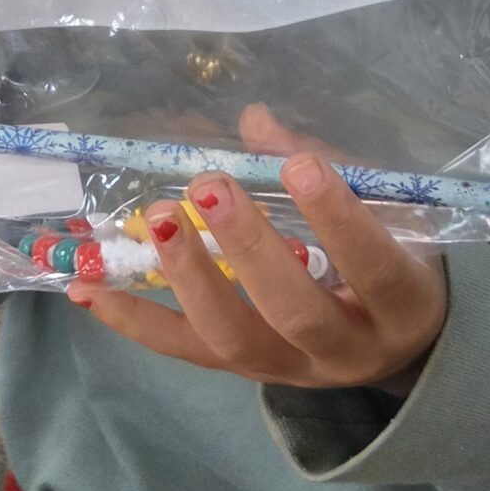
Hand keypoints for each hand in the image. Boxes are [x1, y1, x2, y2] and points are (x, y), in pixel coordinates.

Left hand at [67, 107, 447, 392]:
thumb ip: (331, 168)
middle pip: (296, 312)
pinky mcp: (243, 372)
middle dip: (249, 248)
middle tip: (211, 185)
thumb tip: (253, 119)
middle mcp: (348, 350)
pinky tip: (86, 289)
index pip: (375, 268)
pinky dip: (132, 319)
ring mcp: (289, 368)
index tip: (300, 166)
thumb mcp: (393, 215)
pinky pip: (185, 351)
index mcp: (402, 305)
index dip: (338, 220)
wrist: (404, 346)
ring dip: (190, 278)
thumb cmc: (399, 260)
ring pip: (234, 339)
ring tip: (158, 218)